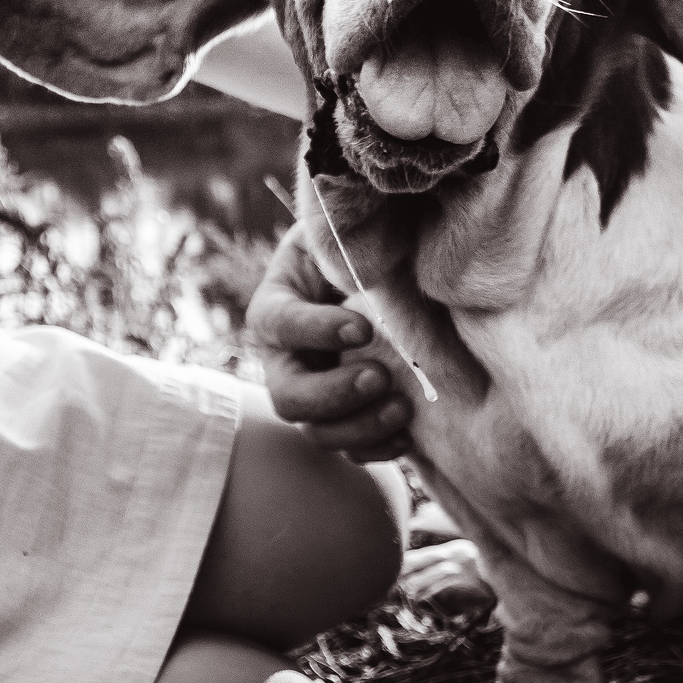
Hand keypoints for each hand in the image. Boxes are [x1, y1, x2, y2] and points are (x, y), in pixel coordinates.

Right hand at [249, 227, 413, 461]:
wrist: (379, 274)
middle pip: (287, 395)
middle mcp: (285, 359)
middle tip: (379, 377)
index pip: (281, 323)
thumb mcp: (343, 234)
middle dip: (332, 395)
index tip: (363, 328)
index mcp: (276, 306)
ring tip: (402, 407)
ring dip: (358, 427)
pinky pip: (349, 448)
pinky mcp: (342, 417)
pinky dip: (376, 449)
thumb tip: (372, 256)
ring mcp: (311, 393)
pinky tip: (406, 436)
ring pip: (316, 431)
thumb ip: (346, 242)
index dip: (316, 330)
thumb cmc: (358, 246)